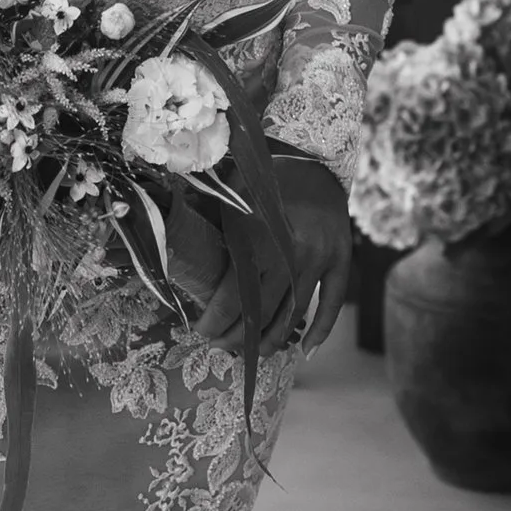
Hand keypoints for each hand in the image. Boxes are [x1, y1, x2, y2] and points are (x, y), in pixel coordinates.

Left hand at [167, 155, 355, 355]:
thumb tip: (169, 235)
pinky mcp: (341, 260)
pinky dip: (320, 331)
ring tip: (253, 352)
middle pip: (261, 312)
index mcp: (258, 236)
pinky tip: (306, 352)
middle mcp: (291, 252)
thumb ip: (206, 218)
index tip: (202, 331)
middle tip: (220, 345)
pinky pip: (331, 303)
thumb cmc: (265, 177)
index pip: (233, 295)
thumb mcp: (231, 194)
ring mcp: (319, 258)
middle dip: (237, 336)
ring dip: (271, 340)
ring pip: (293, 315)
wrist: (316, 159)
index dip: (216, 320)